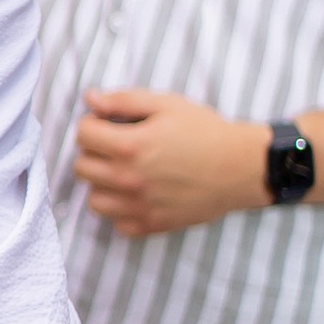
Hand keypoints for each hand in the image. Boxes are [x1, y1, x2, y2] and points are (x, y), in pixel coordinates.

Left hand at [75, 88, 267, 236]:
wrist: (242, 167)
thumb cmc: (206, 132)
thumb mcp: (166, 105)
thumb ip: (123, 101)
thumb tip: (89, 98)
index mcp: (130, 146)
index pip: (81, 135)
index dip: (93, 124)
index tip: (109, 124)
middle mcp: (129, 179)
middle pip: (82, 168)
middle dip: (95, 153)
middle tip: (117, 147)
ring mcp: (140, 206)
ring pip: (94, 200)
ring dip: (103, 185)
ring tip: (124, 173)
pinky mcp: (153, 225)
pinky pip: (118, 223)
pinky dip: (123, 211)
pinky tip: (138, 195)